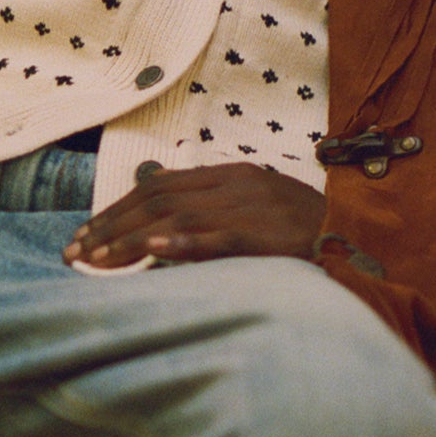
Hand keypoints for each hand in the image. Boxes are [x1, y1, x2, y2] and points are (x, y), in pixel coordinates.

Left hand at [63, 159, 324, 270]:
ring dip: (129, 238)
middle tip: (74, 253)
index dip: (116, 210)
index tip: (84, 235)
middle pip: (157, 198)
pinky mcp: (266, 235)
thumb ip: (212, 214)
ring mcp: (250, 208)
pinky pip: (217, 238)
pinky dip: (181, 242)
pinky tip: (151, 251)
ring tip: (95, 260)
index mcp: (230, 176)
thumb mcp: (257, 210)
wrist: (361, 238)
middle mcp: (234, 185)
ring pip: (175, 217)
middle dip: (109, 226)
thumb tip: (160, 231)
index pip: (158, 186)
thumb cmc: (305, 232)